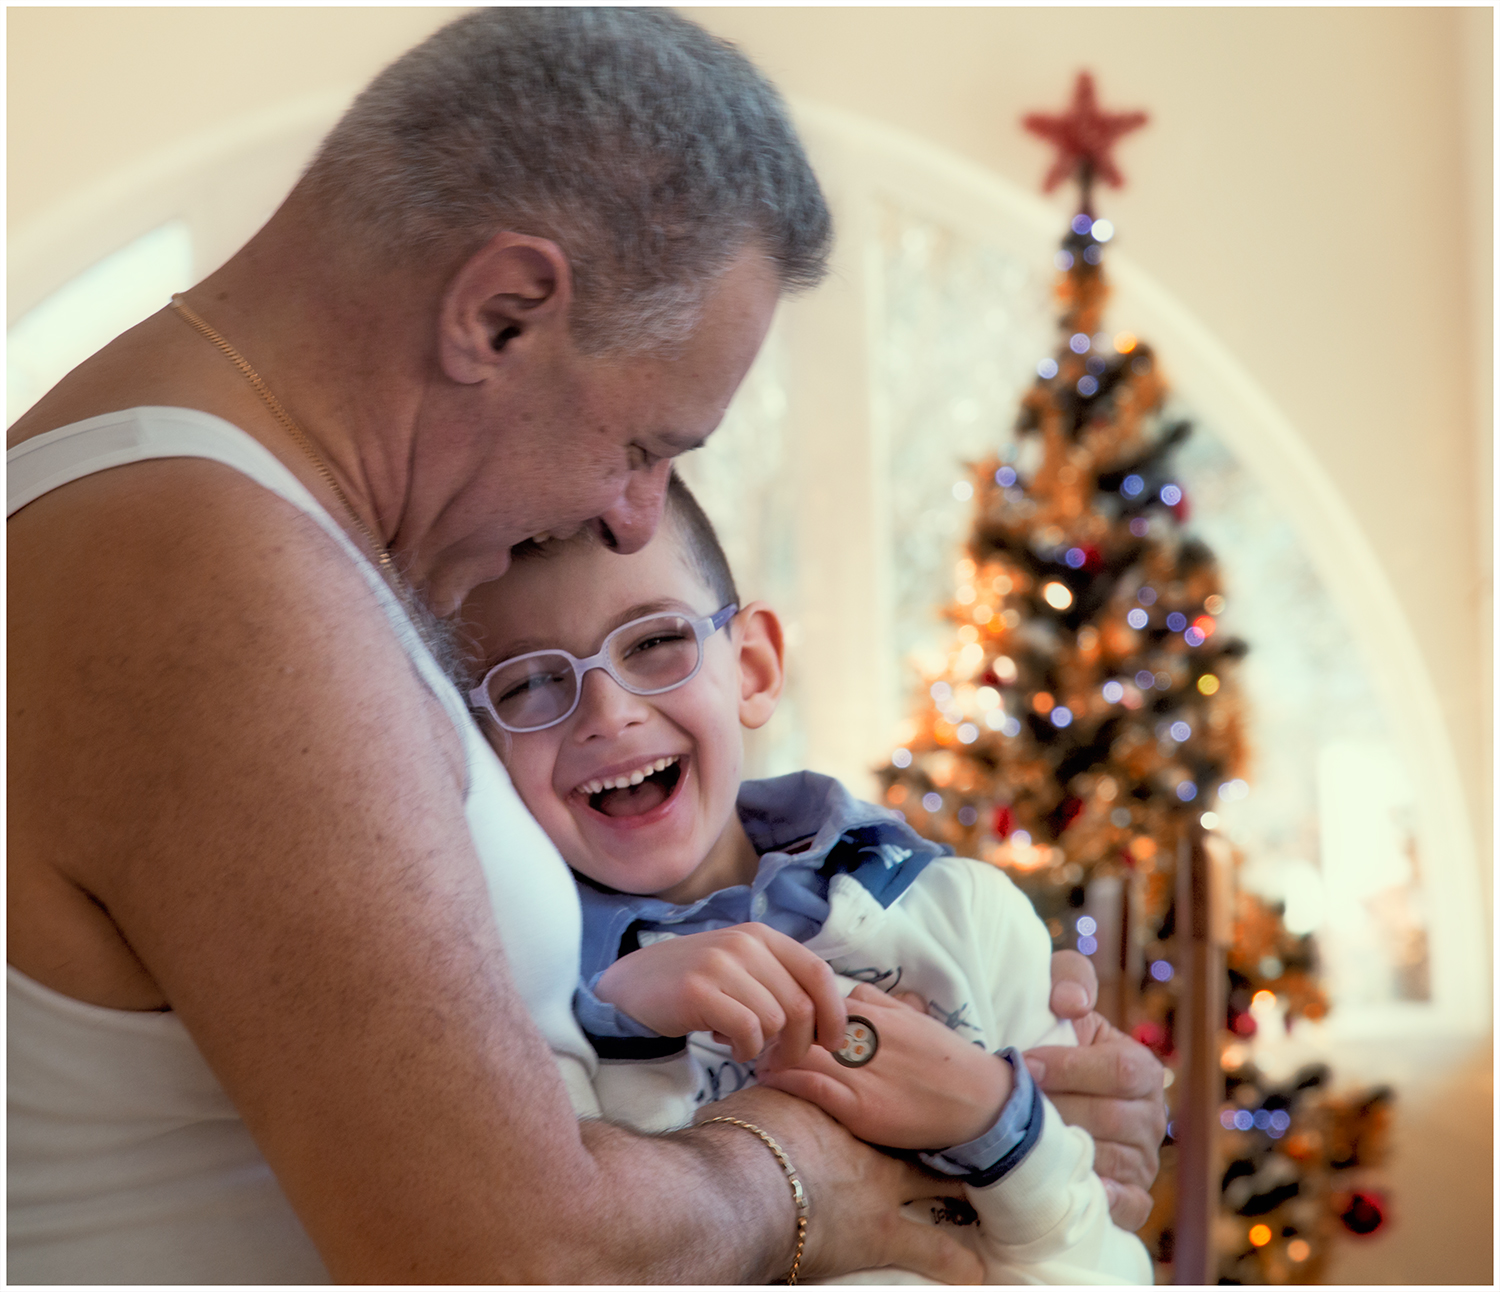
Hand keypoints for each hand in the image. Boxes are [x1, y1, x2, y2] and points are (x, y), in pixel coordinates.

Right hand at [593, 923, 845, 1067]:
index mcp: (762, 936)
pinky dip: (745, 1050)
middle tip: (780, 1061)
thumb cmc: (695, 986)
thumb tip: (828, 1023)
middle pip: (801, 1006)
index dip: (834, 1013)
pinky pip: (748, 1032)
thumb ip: (780, 984)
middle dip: (799, 1045)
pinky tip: (730, 1047)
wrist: (629, 987)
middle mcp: (745, 943)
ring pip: (776, 1021)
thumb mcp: (741, 970)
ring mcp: (721, 964)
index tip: (832, 1044)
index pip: (818, 973)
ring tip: (744, 1045)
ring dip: (766, 1048)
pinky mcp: (698, 990)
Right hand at [704, 1083, 985, 1283]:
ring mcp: (878, 1188)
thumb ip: (751, 1110)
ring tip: (974, 1191)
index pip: (863, 1097)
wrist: (744, 1182)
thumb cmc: (735, 1143)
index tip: (897, 1083)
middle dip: (928, 1130)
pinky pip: (929, 1248)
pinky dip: (951, 1261)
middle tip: (956, 1123)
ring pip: (929, 1183)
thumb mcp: (744, 1112)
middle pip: (906, 1132)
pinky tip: (973, 1272)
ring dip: (951, 1187)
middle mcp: (861, 1144)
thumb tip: (718, 1113)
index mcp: (828, 1113)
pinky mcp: (881, 1234)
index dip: (880, 1089)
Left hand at [756, 983, 1010, 1149]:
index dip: (795, 1007)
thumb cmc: (948, 1061)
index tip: (777, 1013)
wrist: (979, 1103)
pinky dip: (787, 1080)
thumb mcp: (915, 1018)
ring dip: (774, 1055)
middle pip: (804, 1024)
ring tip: (757, 1059)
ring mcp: (862, 1074)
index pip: (821, 1000)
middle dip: (778, 1029)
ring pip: (802, 1053)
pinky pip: (813, 1087)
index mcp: (878, 1015)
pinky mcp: (861, 1108)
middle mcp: (866, 1039)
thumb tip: (850, 994)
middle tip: (758, 1036)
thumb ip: (881, 1004)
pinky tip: (770, 1080)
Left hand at [1030, 953, 1166, 1231]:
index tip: (1025, 1064)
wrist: (1034, 1095)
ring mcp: (1143, 1161)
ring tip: (1021, 1142)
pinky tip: (1067, 1191)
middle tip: (1012, 1108)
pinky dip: (1102, 1202)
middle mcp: (1150, 1117)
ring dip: (1065, 1153)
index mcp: (1140, 1068)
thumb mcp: (1057, 995)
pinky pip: (1127, 1207)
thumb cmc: (1046, 1039)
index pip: (1123, 1070)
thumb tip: (1071, 1003)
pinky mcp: (1131, 1199)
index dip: (1072, 1068)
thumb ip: (1068, 977)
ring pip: (1111, 1161)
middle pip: (1114, 1118)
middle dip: (1058, 1111)